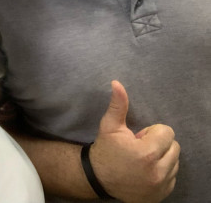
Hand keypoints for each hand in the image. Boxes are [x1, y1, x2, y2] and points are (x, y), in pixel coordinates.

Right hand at [90, 80, 179, 202]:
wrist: (98, 179)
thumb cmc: (105, 149)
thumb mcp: (109, 125)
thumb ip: (118, 105)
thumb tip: (116, 83)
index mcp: (146, 153)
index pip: (167, 132)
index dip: (152, 131)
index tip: (139, 137)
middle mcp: (157, 172)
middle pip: (174, 147)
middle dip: (159, 143)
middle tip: (140, 147)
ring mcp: (160, 186)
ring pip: (175, 162)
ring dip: (163, 157)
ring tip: (143, 159)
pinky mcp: (160, 195)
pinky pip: (173, 177)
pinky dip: (163, 171)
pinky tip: (146, 170)